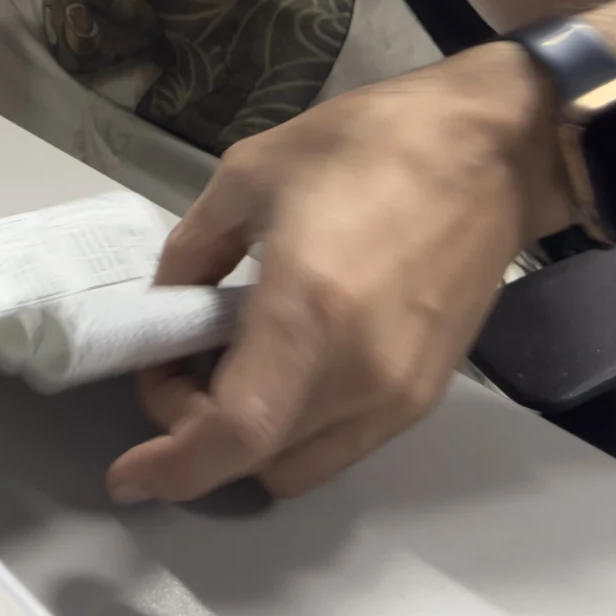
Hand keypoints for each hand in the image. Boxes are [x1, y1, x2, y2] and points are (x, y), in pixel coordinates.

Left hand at [106, 45, 572, 503]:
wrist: (485, 151)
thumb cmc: (365, 146)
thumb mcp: (248, 175)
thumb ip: (191, 253)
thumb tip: (167, 311)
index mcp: (308, 312)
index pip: (235, 434)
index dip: (173, 466)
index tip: (129, 470)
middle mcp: (360, 374)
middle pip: (259, 459)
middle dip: (197, 435)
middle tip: (177, 370)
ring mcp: (401, 395)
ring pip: (301, 465)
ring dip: (248, 440)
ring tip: (229, 365)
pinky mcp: (426, 395)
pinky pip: (344, 444)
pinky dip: (296, 428)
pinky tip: (285, 365)